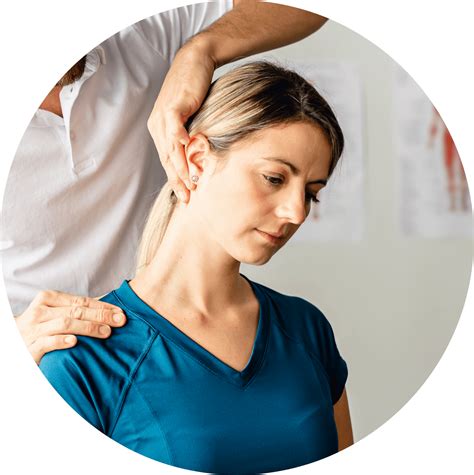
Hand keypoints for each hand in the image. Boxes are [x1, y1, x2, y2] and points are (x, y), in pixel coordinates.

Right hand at [15, 290, 126, 364]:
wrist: (12, 345)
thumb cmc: (40, 328)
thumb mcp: (55, 314)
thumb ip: (76, 311)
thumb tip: (110, 312)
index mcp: (48, 299)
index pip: (81, 301)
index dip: (103, 306)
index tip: (120, 312)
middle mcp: (41, 311)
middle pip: (76, 311)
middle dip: (101, 315)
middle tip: (119, 321)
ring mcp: (34, 329)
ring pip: (65, 324)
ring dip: (88, 328)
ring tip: (106, 332)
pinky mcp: (29, 347)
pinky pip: (47, 342)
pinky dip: (61, 341)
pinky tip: (75, 342)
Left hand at [147, 37, 215, 202]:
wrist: (195, 63)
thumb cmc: (194, 92)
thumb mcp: (190, 120)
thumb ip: (190, 138)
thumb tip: (198, 158)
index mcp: (160, 131)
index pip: (167, 161)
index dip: (175, 180)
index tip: (185, 196)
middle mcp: (158, 126)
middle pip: (167, 159)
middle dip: (177, 180)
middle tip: (187, 198)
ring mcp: (163, 117)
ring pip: (171, 148)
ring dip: (180, 166)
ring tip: (190, 182)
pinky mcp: (173, 106)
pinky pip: (174, 127)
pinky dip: (179, 139)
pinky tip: (186, 149)